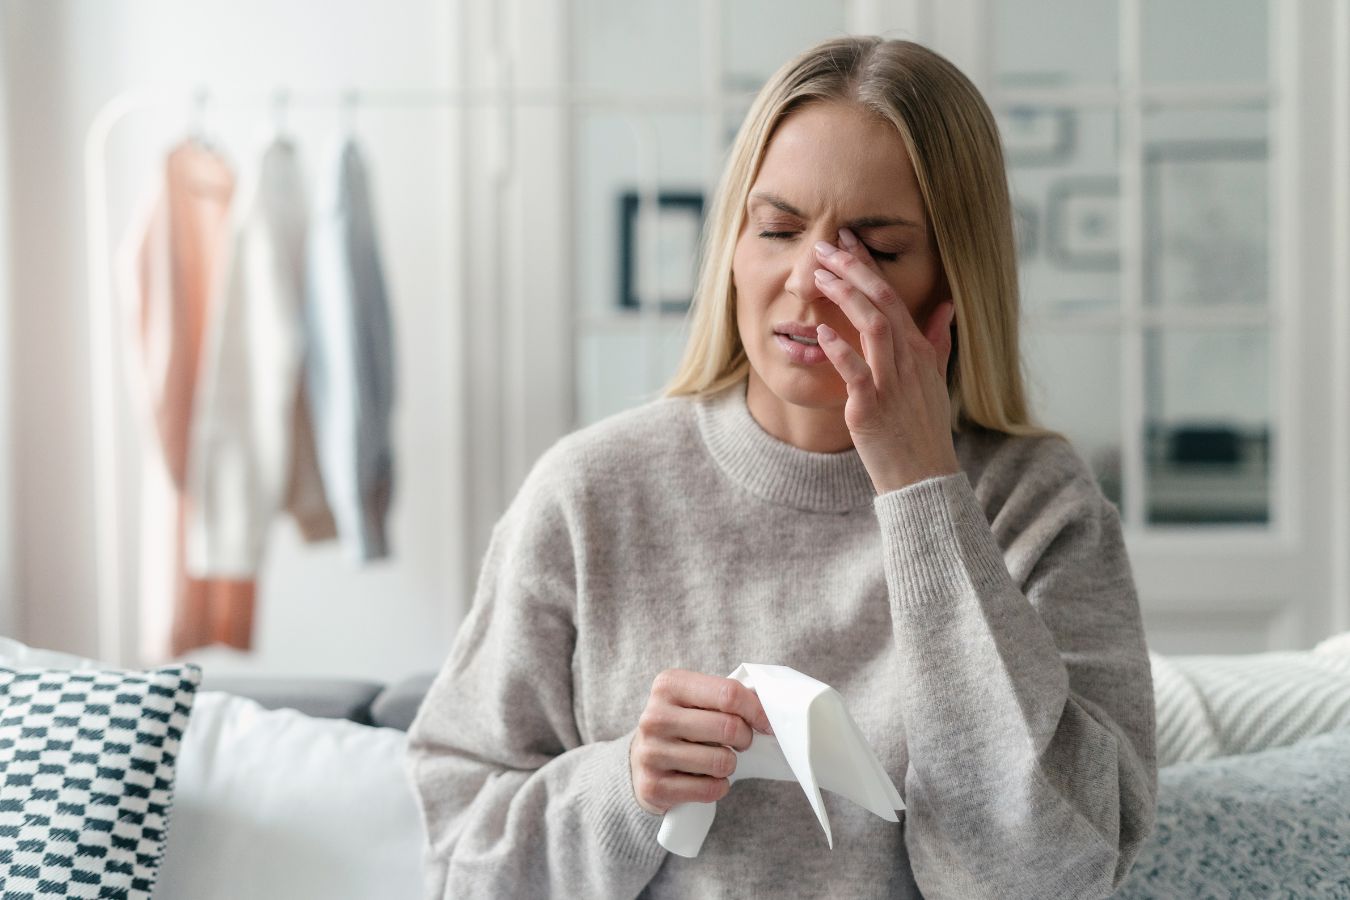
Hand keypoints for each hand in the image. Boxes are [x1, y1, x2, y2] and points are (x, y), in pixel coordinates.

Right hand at [629, 669, 773, 815]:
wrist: (640, 761)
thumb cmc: (681, 726)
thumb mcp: (695, 699)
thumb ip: (727, 696)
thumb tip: (770, 706)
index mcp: (668, 685)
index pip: (728, 693)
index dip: (757, 710)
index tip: (766, 723)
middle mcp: (654, 717)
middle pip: (729, 727)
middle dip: (745, 738)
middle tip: (740, 742)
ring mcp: (651, 753)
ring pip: (721, 761)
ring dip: (730, 764)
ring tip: (717, 759)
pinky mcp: (653, 786)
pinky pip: (710, 789)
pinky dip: (718, 786)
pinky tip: (706, 779)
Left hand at [812, 227, 959, 493]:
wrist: (924, 478)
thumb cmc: (924, 431)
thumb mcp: (936, 382)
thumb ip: (938, 342)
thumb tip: (946, 308)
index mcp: (920, 351)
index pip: (893, 296)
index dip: (869, 267)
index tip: (847, 240)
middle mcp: (909, 361)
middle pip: (884, 302)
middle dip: (854, 269)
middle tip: (826, 245)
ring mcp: (891, 383)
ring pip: (873, 327)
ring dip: (846, 297)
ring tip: (819, 276)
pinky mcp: (872, 409)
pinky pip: (857, 373)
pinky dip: (840, 350)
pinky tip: (821, 332)